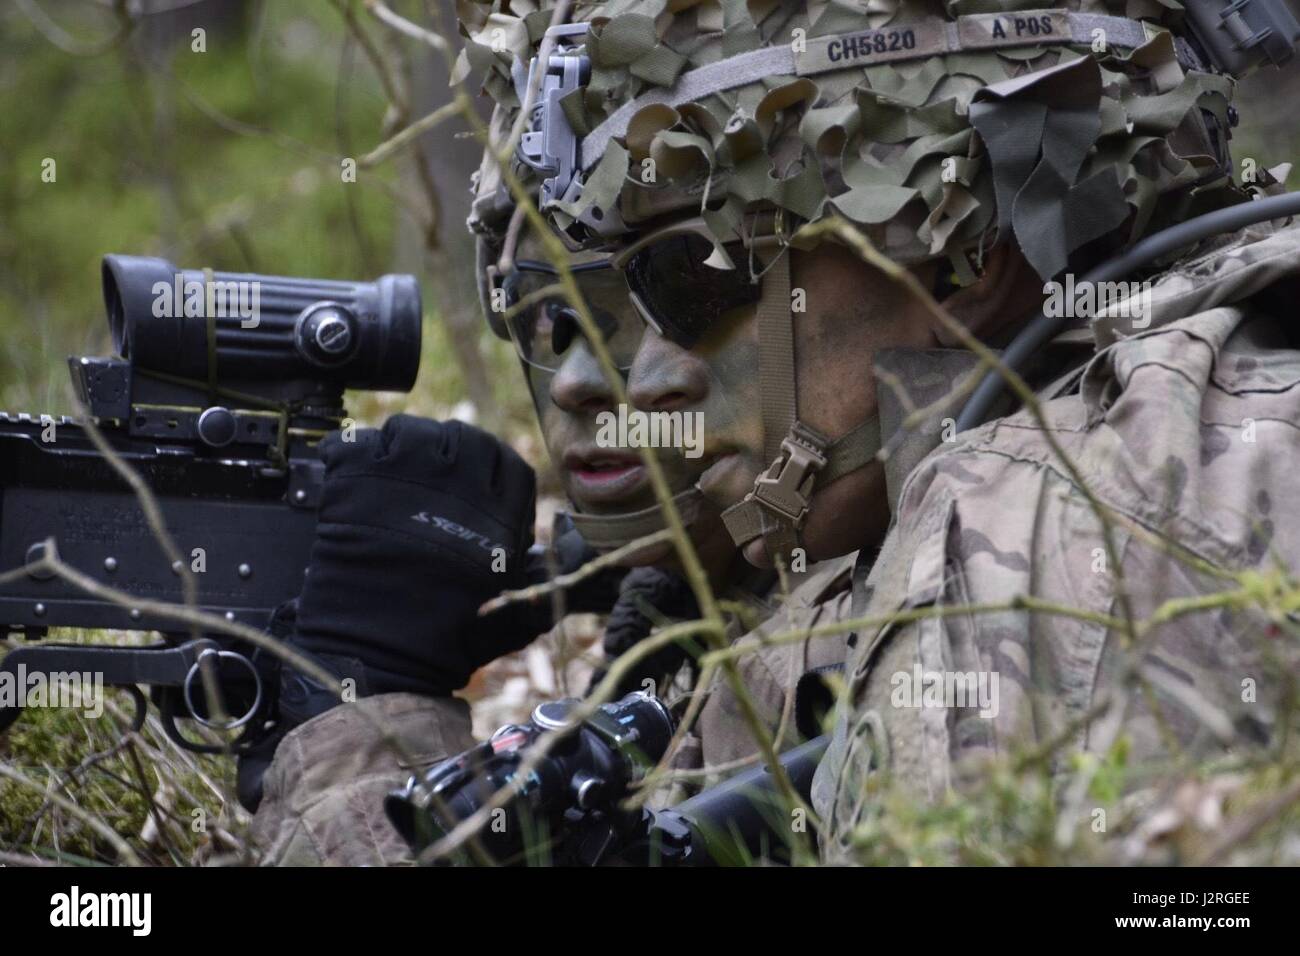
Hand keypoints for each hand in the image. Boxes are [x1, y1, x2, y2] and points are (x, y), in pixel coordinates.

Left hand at [288, 413, 539, 698]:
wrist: (378, 658)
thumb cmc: (445, 644)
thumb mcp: (512, 614)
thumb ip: (537, 580)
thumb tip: (558, 557)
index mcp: (498, 514)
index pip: (507, 463)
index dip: (492, 470)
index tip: (475, 484)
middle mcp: (458, 486)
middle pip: (462, 436)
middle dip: (450, 452)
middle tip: (431, 477)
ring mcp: (405, 477)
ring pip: (410, 429)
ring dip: (402, 447)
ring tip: (391, 474)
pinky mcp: (357, 482)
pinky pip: (356, 441)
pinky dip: (352, 452)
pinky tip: (353, 476)